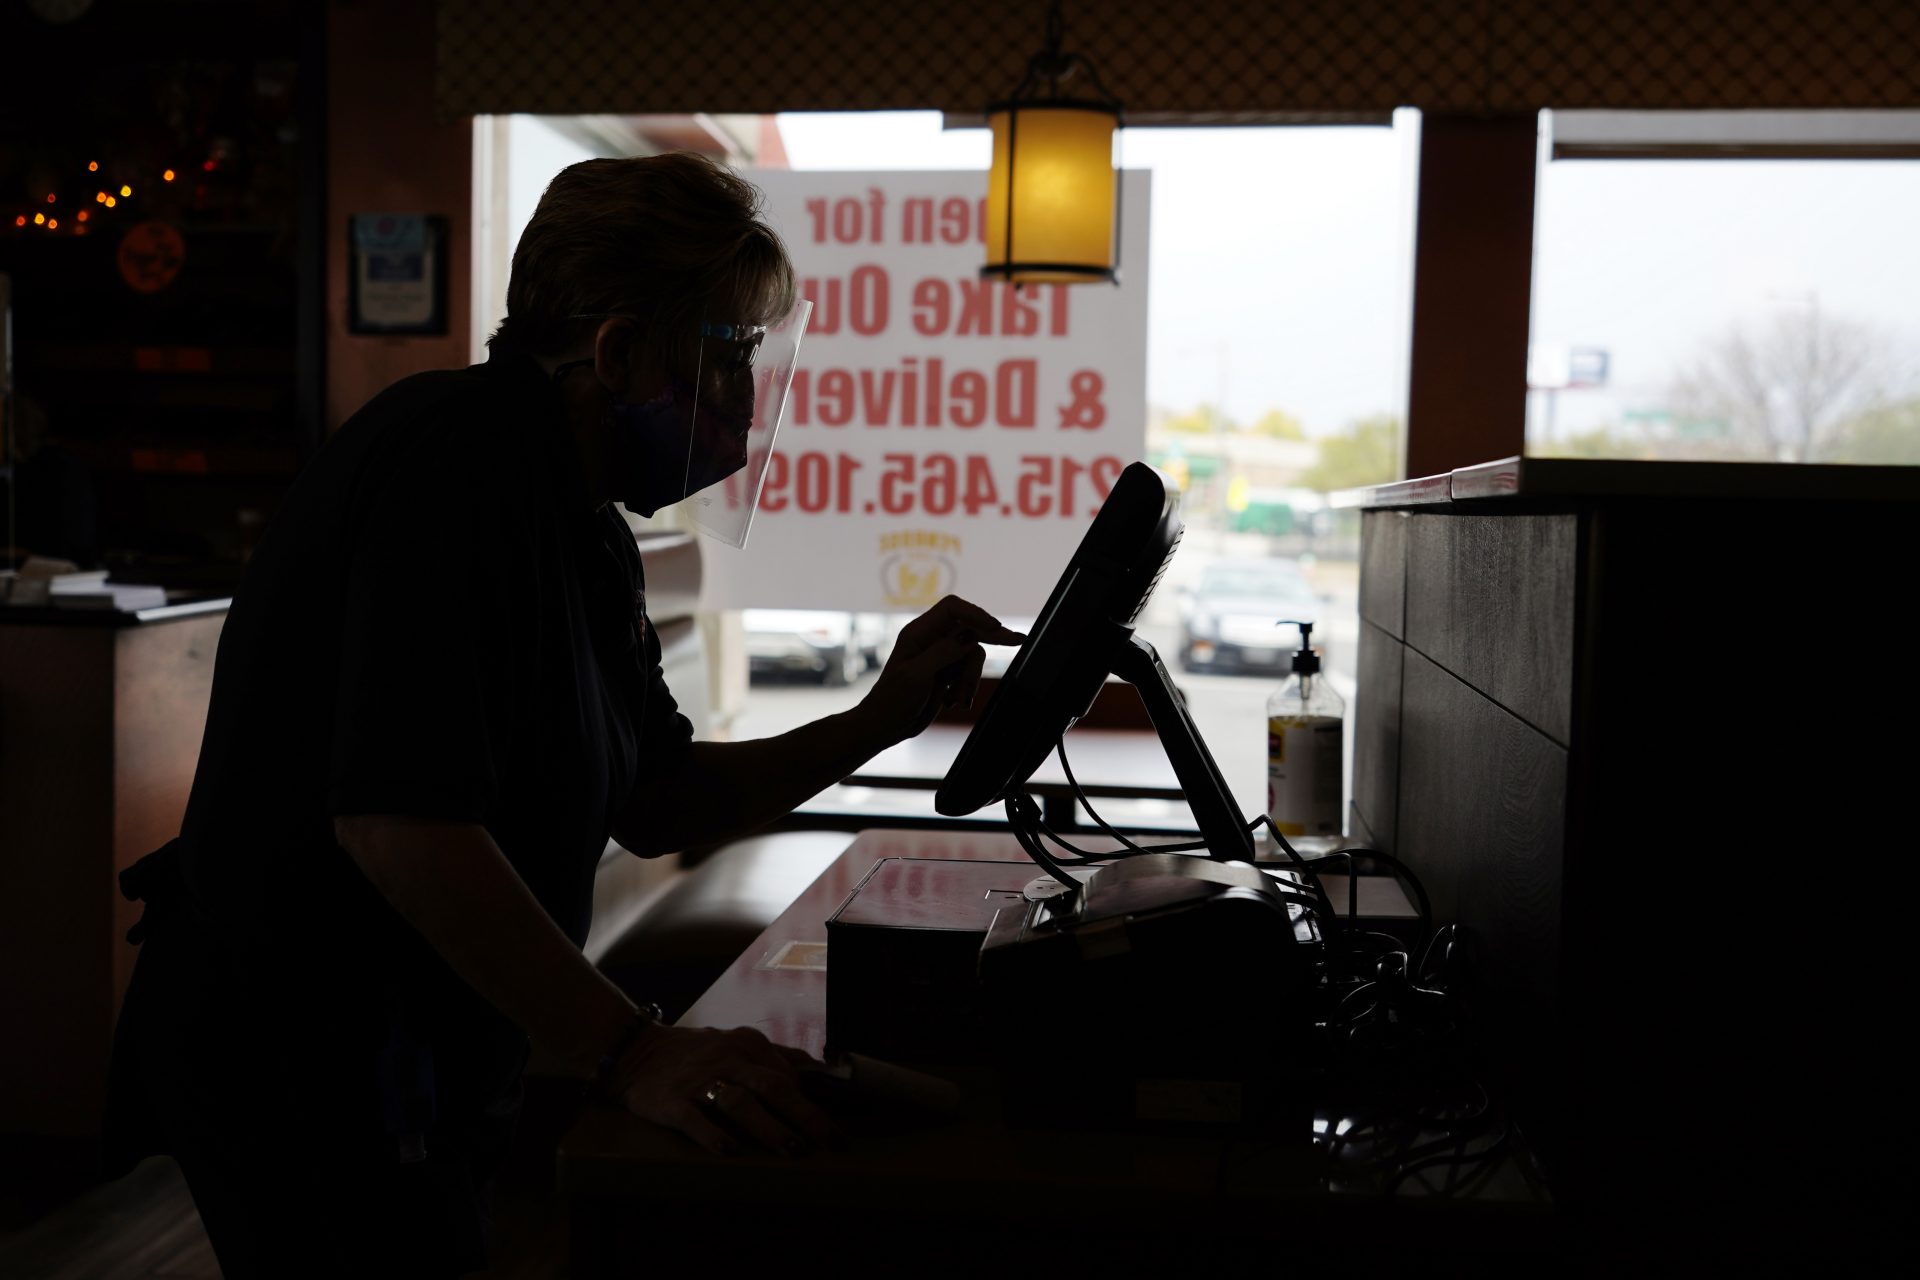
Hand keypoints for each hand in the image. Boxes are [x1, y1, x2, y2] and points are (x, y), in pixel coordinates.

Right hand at [611, 1022, 835, 1157]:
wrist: (636, 1050)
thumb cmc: (696, 1053)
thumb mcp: (737, 1043)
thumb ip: (775, 1055)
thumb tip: (817, 1070)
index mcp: (747, 1044)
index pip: (789, 1074)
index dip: (814, 1102)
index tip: (834, 1129)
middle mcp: (727, 1059)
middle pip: (773, 1086)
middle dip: (806, 1115)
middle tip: (831, 1141)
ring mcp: (699, 1079)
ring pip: (739, 1102)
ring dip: (768, 1127)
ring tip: (792, 1149)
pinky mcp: (671, 1100)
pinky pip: (693, 1118)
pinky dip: (712, 1134)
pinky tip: (728, 1151)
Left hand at [860, 595, 1024, 743]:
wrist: (886, 725)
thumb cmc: (892, 700)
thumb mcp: (915, 676)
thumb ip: (942, 653)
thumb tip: (969, 636)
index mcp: (919, 633)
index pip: (952, 609)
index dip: (975, 614)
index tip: (994, 627)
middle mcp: (931, 639)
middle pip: (970, 627)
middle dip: (992, 637)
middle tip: (1018, 640)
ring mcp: (941, 655)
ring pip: (974, 654)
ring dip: (970, 679)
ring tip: (957, 700)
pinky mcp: (948, 671)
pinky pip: (970, 671)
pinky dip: (967, 687)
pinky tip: (955, 703)